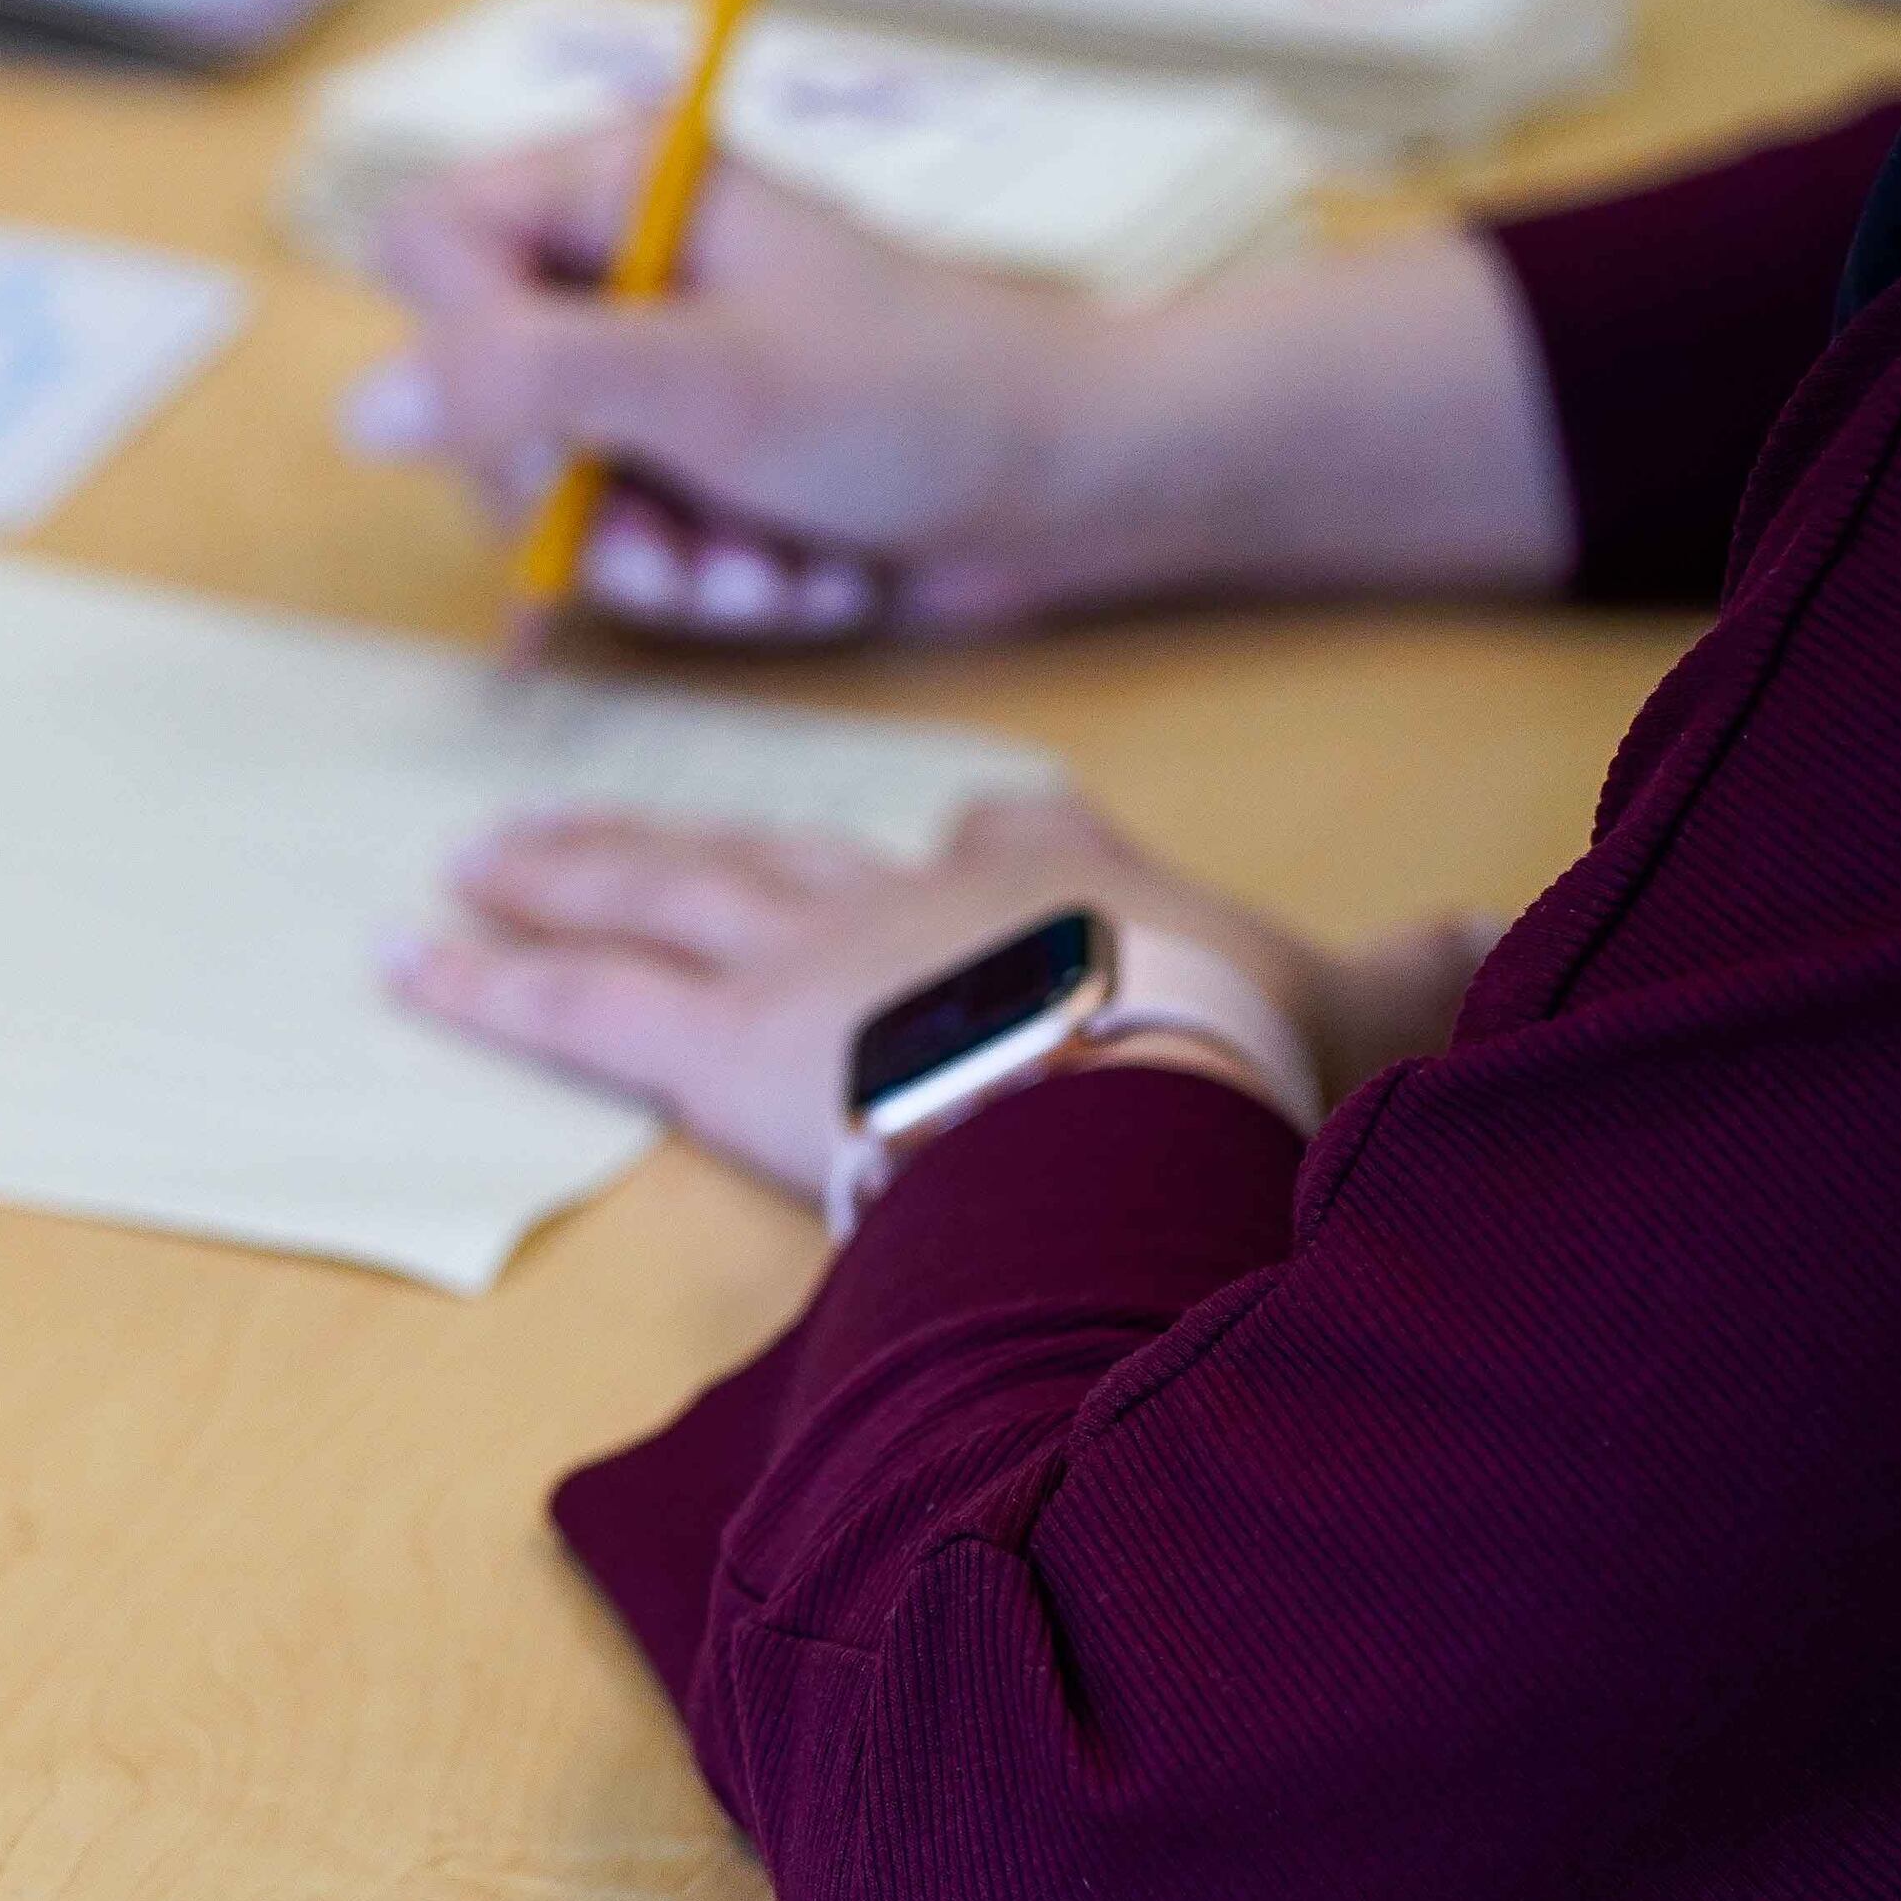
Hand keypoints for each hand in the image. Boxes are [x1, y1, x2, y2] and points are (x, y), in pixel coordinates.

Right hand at [348, 130, 1566, 639]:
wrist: (1083, 487)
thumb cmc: (920, 399)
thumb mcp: (709, 383)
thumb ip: (526, 380)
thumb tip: (364, 410)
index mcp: (619, 187)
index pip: (427, 248)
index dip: (463, 356)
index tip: (551, 421)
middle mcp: (622, 272)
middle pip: (475, 399)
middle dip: (577, 501)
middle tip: (672, 538)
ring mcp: (657, 375)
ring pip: (548, 494)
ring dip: (654, 560)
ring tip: (764, 565)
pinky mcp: (696, 463)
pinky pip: (624, 543)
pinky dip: (706, 580)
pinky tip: (796, 573)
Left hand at [382, 792, 1485, 1205]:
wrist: (1138, 1078)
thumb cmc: (1241, 1046)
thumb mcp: (1352, 995)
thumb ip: (1406, 964)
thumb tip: (1486, 926)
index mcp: (1062, 876)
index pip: (1010, 835)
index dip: (987, 842)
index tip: (972, 835)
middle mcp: (910, 891)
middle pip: (776, 848)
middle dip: (679, 838)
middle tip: (584, 822)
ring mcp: (805, 957)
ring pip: (656, 891)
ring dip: (560, 873)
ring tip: (468, 861)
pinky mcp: (720, 1036)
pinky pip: (579, 994)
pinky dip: (492, 974)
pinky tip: (414, 956)